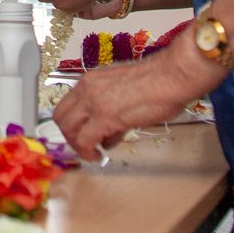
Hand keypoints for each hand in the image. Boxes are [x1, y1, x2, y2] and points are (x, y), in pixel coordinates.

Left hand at [51, 40, 225, 160]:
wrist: (171, 76)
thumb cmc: (158, 81)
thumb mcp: (124, 91)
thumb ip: (111, 109)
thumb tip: (108, 133)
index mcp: (91, 80)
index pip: (66, 105)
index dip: (70, 124)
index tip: (80, 135)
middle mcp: (87, 88)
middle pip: (61, 118)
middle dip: (70, 137)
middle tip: (84, 147)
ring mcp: (94, 101)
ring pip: (68, 130)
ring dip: (77, 146)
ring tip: (92, 153)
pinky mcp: (105, 117)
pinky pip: (84, 140)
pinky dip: (87, 152)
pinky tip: (97, 156)